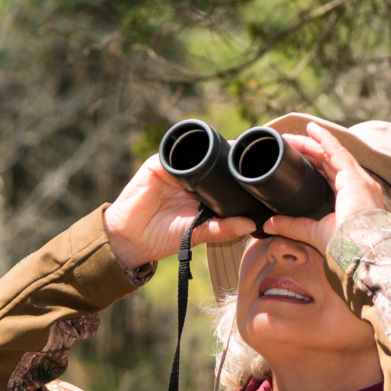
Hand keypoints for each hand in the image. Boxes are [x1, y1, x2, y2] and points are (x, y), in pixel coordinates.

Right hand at [103, 155, 255, 269]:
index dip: (239, 175)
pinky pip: (175, 152)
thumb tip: (250, 225)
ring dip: (212, 151)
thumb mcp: (198, 233)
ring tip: (230, 153)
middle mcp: (191, 178)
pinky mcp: (159, 164)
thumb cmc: (163, 237)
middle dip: (229, 158)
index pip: (224, 178)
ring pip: (198, 153)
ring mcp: (175, 169)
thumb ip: (222, 229)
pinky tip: (201, 155)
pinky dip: (188, 153)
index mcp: (203, 193)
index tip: (259, 174)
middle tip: (249, 158)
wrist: (131, 238)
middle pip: (214, 161)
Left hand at [262, 122, 390, 253]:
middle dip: (308, 152)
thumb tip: (268, 224)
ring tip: (292, 137)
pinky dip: (324, 139)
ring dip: (311, 143)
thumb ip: (290, 226)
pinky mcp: (354, 176)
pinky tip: (311, 129)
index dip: (313, 165)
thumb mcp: (311, 232)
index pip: (330, 175)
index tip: (295, 160)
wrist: (359, 250)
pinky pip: (337, 151)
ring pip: (331, 154)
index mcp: (351, 199)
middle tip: (288, 145)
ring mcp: (358, 179)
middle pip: (329, 162)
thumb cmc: (343, 245)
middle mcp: (358, 186)